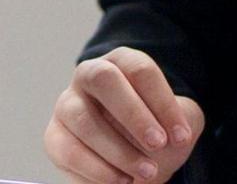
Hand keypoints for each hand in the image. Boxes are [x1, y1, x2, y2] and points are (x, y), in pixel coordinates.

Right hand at [45, 48, 203, 183]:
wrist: (133, 162)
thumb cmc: (154, 134)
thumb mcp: (178, 122)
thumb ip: (182, 118)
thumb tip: (169, 134)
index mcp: (121, 63)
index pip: (140, 70)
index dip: (163, 102)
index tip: (181, 136)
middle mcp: (88, 76)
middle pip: (103, 79)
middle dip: (133, 113)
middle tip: (158, 143)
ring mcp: (67, 105)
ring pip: (83, 119)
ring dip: (119, 150)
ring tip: (148, 171)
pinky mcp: (55, 137)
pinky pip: (69, 151)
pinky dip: (99, 170)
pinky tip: (123, 180)